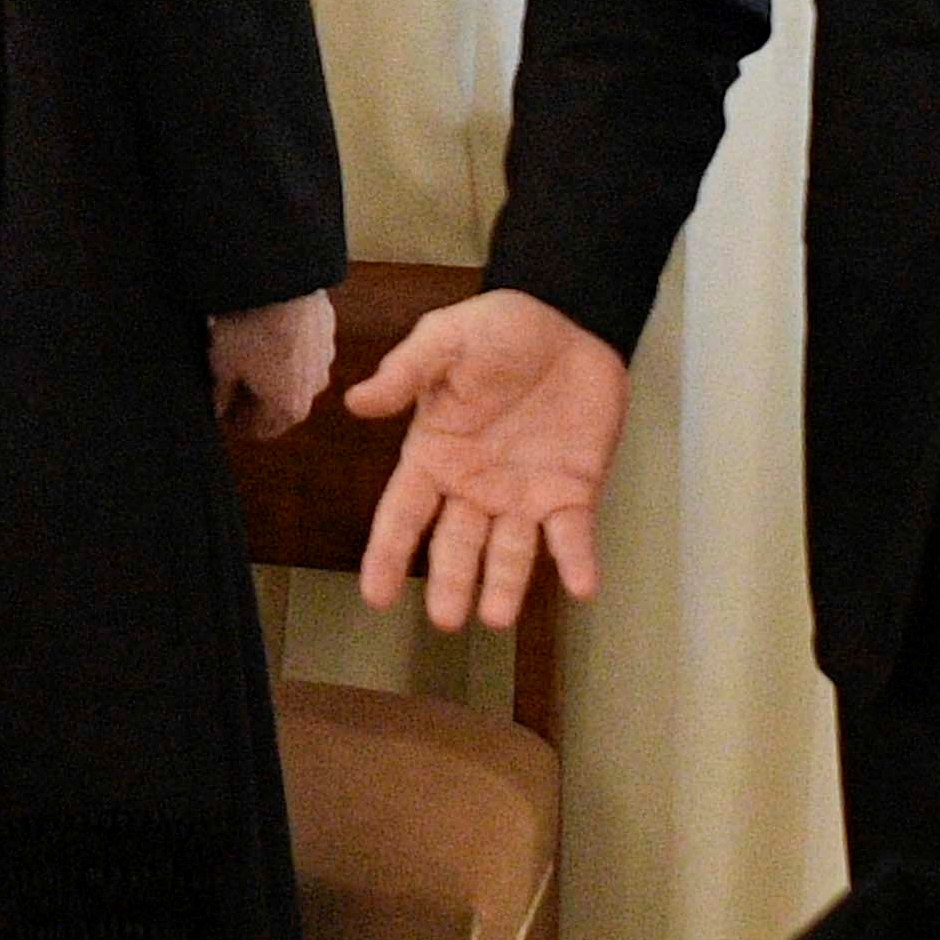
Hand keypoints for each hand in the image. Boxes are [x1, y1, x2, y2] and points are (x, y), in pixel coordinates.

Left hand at [207, 290, 336, 437]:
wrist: (279, 280)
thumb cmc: (249, 327)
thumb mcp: (222, 367)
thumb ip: (221, 395)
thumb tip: (219, 407)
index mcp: (289, 408)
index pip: (260, 430)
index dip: (235, 424)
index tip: (220, 413)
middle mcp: (314, 389)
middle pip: (280, 405)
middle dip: (254, 399)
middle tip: (227, 385)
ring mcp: (325, 358)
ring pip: (294, 375)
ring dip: (273, 372)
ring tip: (243, 352)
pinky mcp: (327, 329)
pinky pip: (303, 347)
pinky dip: (285, 346)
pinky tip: (264, 331)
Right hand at [345, 289, 624, 630]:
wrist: (568, 320)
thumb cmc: (498, 330)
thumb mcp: (445, 340)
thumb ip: (406, 373)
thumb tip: (357, 403)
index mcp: (434, 456)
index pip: (403, 514)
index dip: (388, 556)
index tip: (376, 597)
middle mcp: (474, 487)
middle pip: (457, 546)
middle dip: (453, 583)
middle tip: (448, 619)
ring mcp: (523, 494)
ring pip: (511, 552)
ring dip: (506, 586)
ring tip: (498, 618)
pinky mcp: (571, 490)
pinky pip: (572, 534)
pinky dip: (576, 562)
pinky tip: (582, 586)